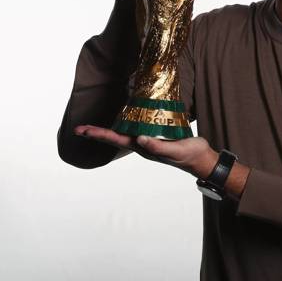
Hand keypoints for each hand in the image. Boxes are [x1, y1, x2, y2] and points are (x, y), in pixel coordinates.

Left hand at [74, 125, 218, 178]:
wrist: (202, 160)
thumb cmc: (190, 155)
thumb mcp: (176, 150)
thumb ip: (158, 146)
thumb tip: (139, 140)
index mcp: (144, 148)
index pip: (117, 139)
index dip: (99, 134)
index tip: (83, 130)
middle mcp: (143, 145)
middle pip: (115, 137)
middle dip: (97, 133)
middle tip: (79, 128)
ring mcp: (149, 141)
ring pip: (124, 134)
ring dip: (108, 130)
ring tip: (93, 127)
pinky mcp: (156, 136)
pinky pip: (137, 129)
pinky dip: (127, 124)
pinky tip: (124, 121)